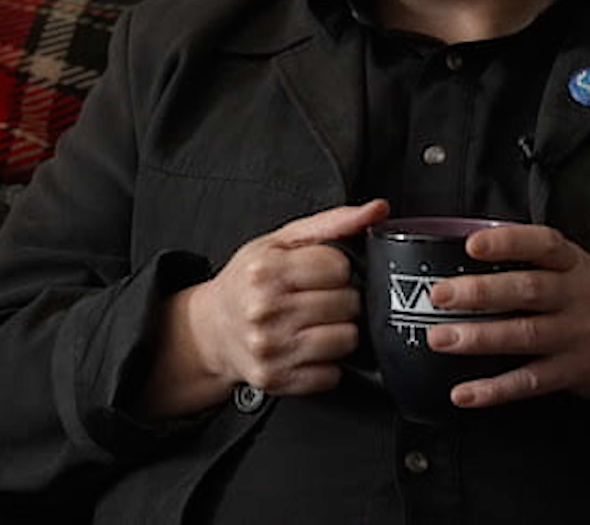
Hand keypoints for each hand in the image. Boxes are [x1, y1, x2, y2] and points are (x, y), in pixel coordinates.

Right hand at [137, 199, 387, 416]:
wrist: (212, 328)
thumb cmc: (248, 282)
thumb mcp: (281, 242)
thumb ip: (333, 223)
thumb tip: (377, 210)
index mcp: (265, 270)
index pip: (339, 267)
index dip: (338, 268)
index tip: (323, 274)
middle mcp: (264, 310)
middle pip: (347, 303)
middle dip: (342, 299)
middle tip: (320, 299)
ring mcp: (270, 348)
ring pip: (346, 339)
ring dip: (340, 331)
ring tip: (318, 323)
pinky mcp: (276, 379)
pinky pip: (331, 375)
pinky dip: (328, 363)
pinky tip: (308, 348)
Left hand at [424, 224, 589, 429]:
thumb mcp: (578, 268)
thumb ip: (533, 260)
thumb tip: (470, 246)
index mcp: (574, 265)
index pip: (543, 245)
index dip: (508, 242)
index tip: (472, 243)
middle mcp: (575, 298)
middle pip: (527, 291)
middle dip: (480, 292)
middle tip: (440, 294)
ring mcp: (575, 336)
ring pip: (524, 335)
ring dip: (479, 338)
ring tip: (440, 338)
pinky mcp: (572, 372)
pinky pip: (530, 382)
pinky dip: (495, 389)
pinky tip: (465, 392)